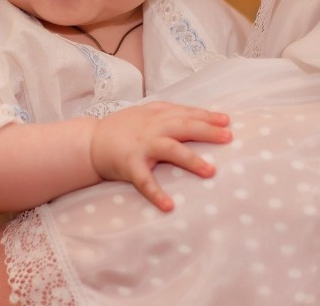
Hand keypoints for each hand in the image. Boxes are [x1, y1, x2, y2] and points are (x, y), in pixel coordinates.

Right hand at [89, 102, 232, 210]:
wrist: (91, 142)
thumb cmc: (123, 128)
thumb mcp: (145, 114)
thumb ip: (168, 113)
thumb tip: (198, 116)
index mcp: (158, 116)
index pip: (187, 113)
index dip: (207, 116)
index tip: (227, 121)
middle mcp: (152, 129)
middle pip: (184, 127)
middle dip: (207, 131)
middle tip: (228, 137)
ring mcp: (142, 147)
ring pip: (170, 150)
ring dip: (191, 160)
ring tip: (211, 171)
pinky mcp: (130, 165)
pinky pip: (145, 181)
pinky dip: (156, 193)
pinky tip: (169, 206)